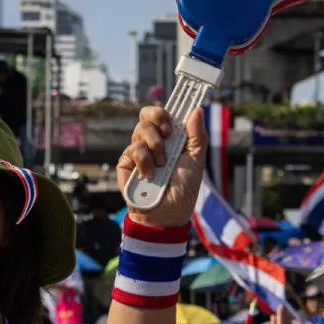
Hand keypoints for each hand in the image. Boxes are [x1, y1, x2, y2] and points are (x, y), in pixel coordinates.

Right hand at [116, 104, 204, 228]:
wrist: (168, 213)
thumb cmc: (184, 189)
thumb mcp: (197, 161)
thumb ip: (197, 136)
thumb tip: (197, 110)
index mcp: (170, 138)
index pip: (163, 115)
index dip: (165, 111)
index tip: (174, 118)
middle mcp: (153, 141)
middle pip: (147, 114)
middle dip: (159, 119)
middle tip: (168, 133)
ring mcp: (139, 150)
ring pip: (141, 129)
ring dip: (156, 146)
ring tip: (162, 164)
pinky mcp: (126, 162)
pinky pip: (134, 149)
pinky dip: (145, 161)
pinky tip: (150, 175)